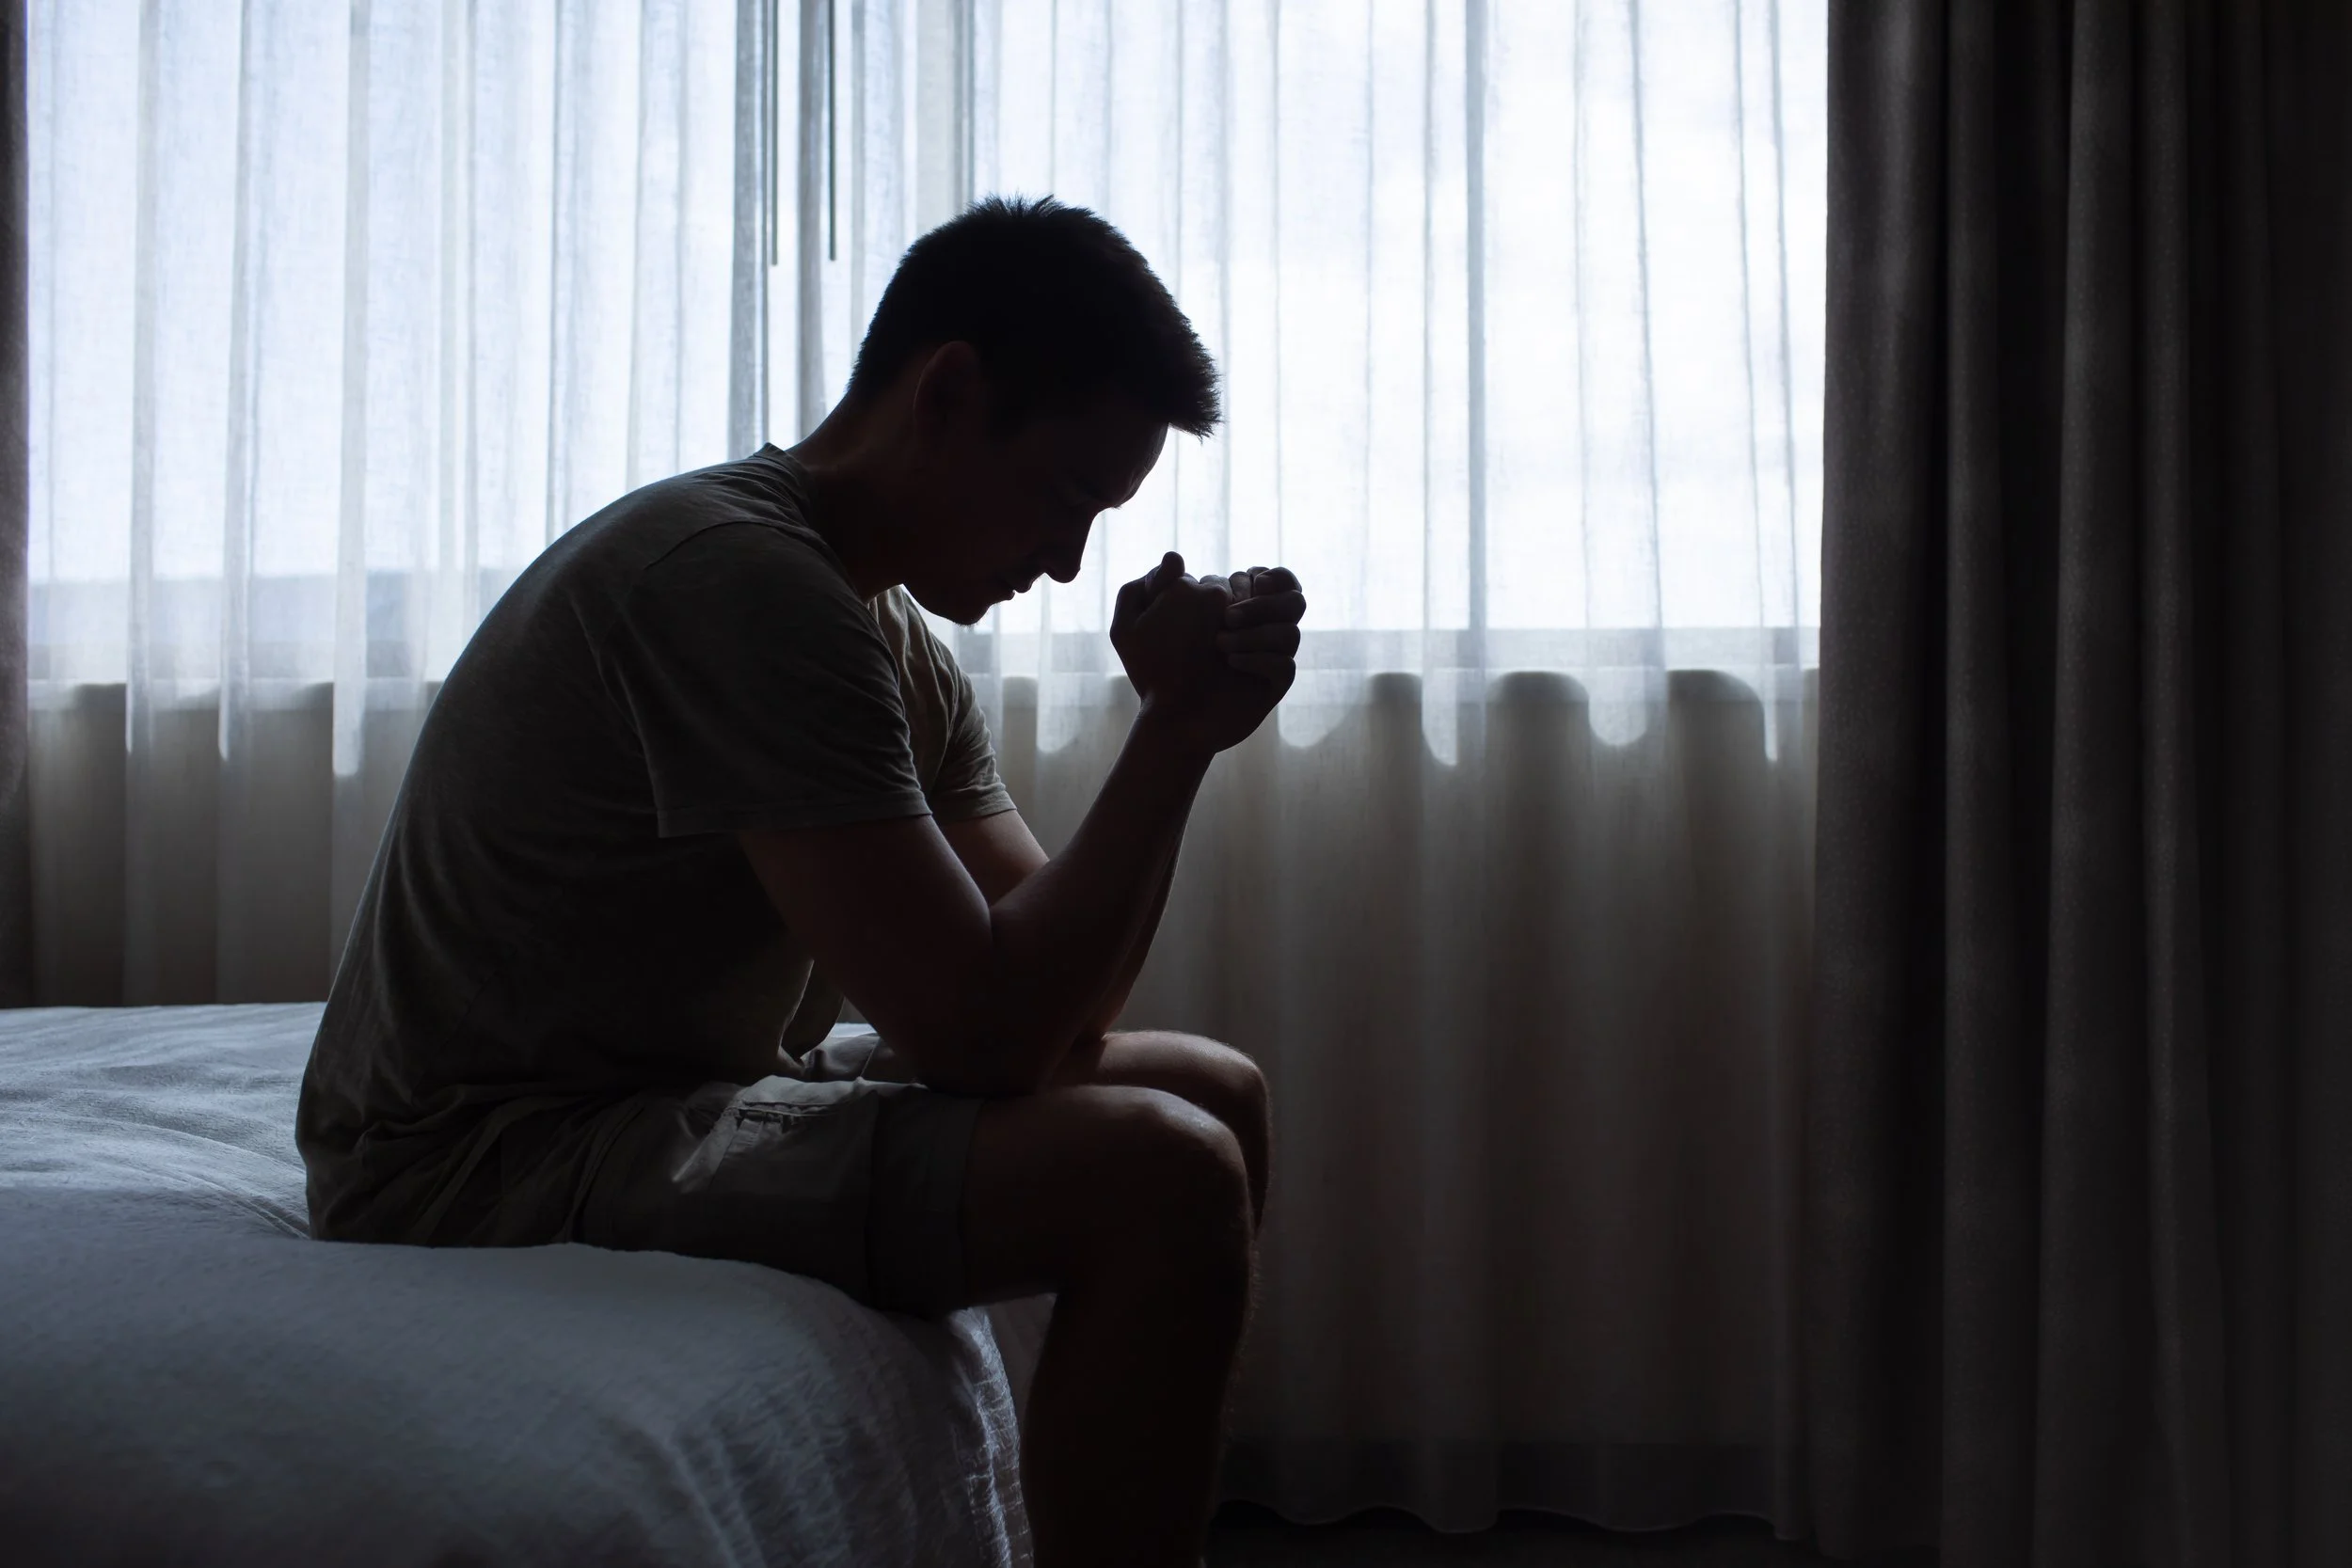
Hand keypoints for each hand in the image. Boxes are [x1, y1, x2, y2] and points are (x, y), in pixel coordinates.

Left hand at [1110, 553, 1305, 754]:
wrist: (1166, 719)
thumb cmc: (1152, 671)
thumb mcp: (1132, 627)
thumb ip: (1149, 586)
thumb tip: (1175, 557)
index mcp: (1236, 608)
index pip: (1271, 578)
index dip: (1263, 578)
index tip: (1237, 588)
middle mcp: (1258, 631)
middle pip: (1292, 600)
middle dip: (1260, 604)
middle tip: (1225, 617)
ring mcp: (1268, 659)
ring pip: (1291, 632)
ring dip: (1257, 632)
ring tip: (1219, 644)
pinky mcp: (1272, 687)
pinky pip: (1286, 666)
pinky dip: (1261, 659)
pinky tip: (1231, 663)